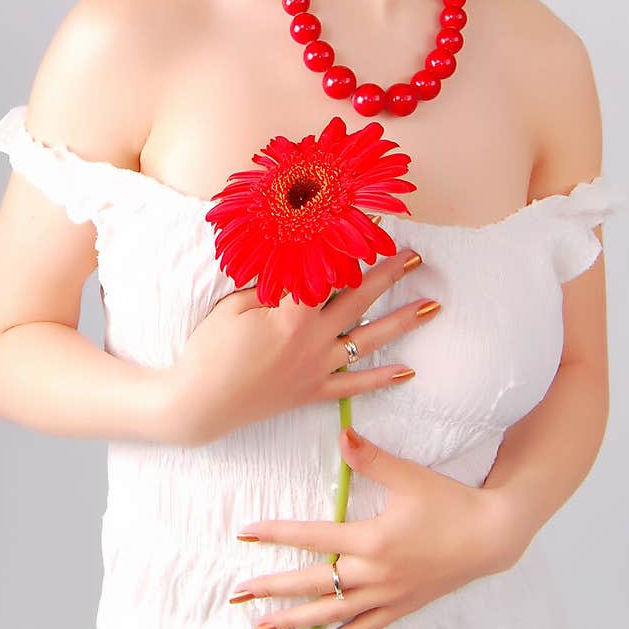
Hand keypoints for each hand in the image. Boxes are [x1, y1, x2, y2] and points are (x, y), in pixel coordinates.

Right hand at [165, 249, 439, 446]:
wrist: (196, 405)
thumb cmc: (208, 351)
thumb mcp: (232, 306)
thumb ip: (268, 286)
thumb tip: (295, 266)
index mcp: (291, 315)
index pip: (326, 271)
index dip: (345, 245)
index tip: (364, 223)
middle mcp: (312, 341)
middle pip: (357, 300)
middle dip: (388, 275)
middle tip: (413, 256)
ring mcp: (316, 369)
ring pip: (368, 342)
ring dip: (402, 322)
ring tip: (432, 306)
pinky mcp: (311, 393)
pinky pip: (354, 387)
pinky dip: (382, 380)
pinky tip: (408, 372)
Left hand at [229, 428, 526, 628]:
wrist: (492, 536)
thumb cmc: (451, 503)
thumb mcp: (410, 476)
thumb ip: (372, 457)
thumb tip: (342, 434)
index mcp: (371, 540)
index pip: (312, 537)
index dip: (277, 534)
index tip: (246, 535)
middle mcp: (374, 573)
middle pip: (312, 583)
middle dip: (272, 588)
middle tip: (238, 594)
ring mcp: (387, 594)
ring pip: (331, 613)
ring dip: (294, 621)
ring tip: (262, 628)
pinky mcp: (401, 606)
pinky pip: (363, 628)